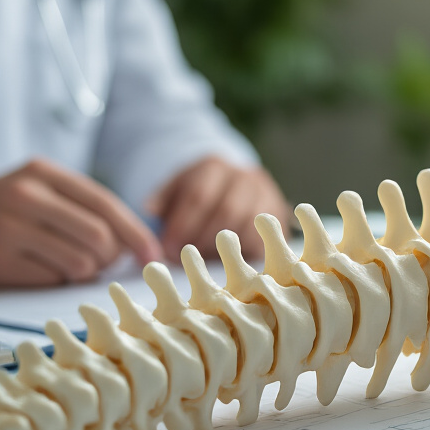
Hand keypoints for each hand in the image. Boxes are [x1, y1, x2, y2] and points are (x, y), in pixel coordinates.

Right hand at [0, 159, 163, 286]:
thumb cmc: (4, 208)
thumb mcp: (40, 189)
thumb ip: (83, 207)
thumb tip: (133, 243)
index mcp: (44, 173)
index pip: (106, 204)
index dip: (136, 233)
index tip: (152, 254)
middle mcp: (26, 195)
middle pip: (99, 237)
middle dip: (110, 257)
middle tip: (100, 262)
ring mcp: (9, 227)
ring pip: (80, 262)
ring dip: (84, 271)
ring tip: (67, 263)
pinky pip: (51, 279)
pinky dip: (57, 279)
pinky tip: (40, 268)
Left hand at [146, 157, 289, 261]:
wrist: (235, 184)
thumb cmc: (199, 192)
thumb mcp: (177, 187)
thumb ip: (164, 197)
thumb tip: (150, 209)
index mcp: (214, 166)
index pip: (199, 194)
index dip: (182, 224)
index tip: (167, 248)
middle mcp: (244, 176)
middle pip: (226, 210)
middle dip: (202, 239)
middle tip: (184, 259)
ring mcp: (266, 194)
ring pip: (248, 224)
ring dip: (223, 249)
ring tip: (204, 261)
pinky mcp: (279, 215)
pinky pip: (265, 237)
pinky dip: (244, 253)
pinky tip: (226, 262)